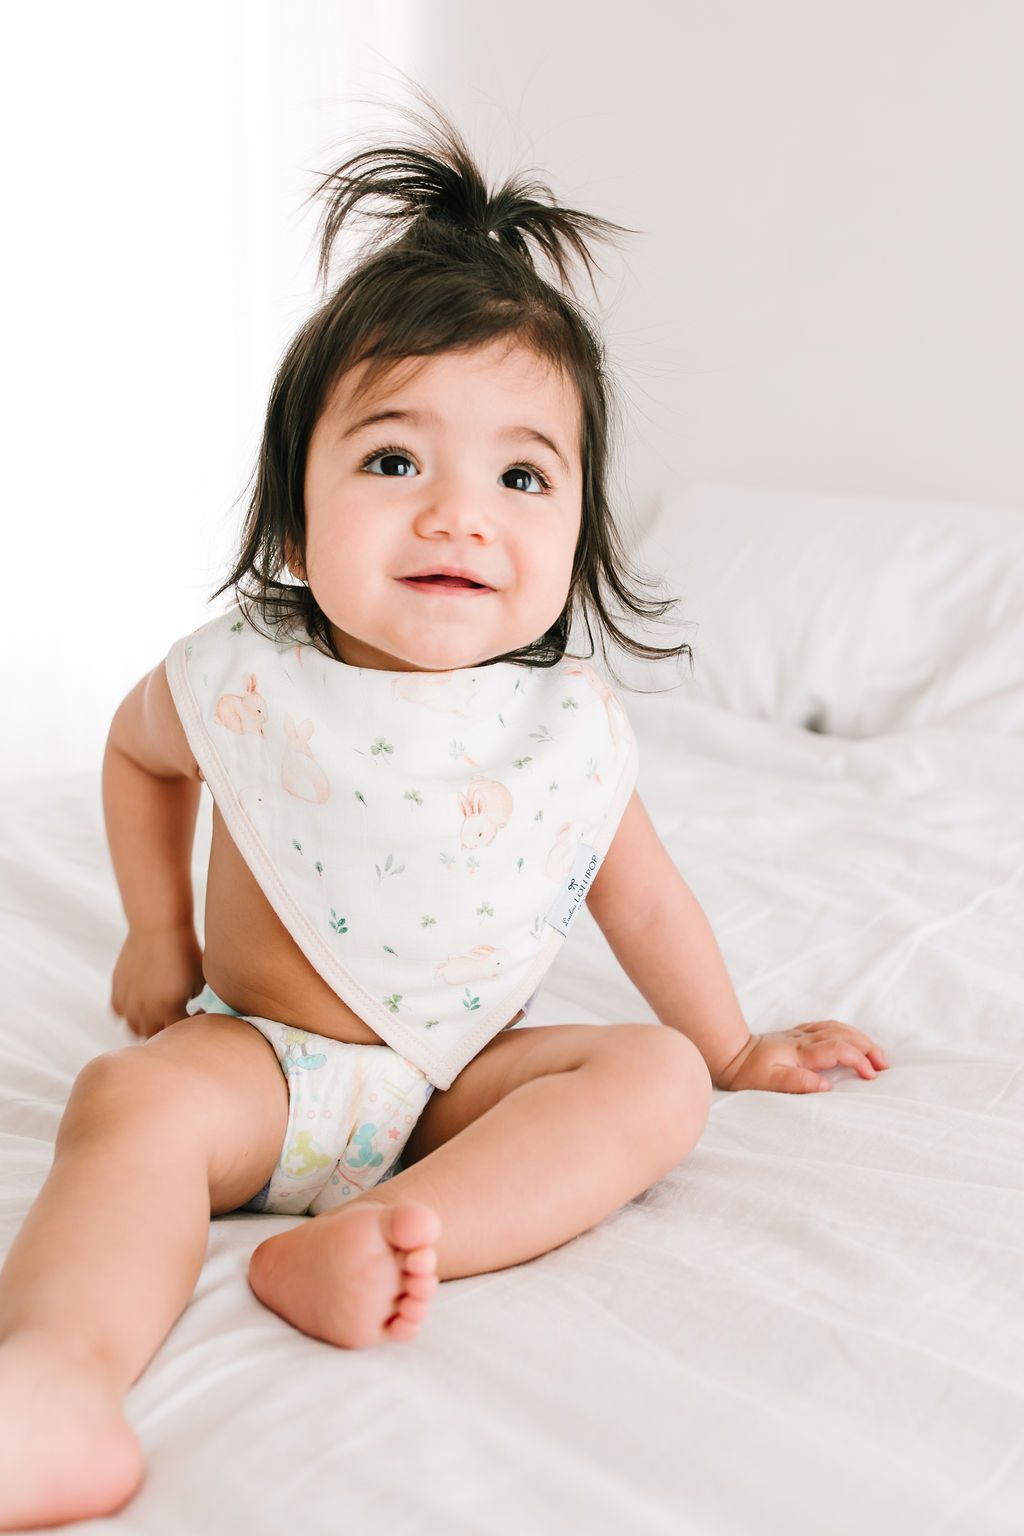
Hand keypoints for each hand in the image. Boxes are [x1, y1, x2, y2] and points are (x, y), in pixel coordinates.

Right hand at [109, 924, 204, 1039]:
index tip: (195, 1014)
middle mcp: (146, 1010)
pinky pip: (119, 1012)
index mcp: (170, 1009)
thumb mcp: (200, 978)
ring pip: (133, 1029)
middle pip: (155, 1038)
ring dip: (146, 1026)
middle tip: (177, 1018)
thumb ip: (198, 1002)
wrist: (158, 924)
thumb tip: (200, 1016)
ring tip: (158, 1015)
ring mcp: (129, 1000)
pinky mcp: (117, 988)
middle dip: (168, 1032)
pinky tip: (140, 1002)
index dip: (190, 1030)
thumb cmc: (185, 949)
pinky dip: (128, 1012)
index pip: (179, 1037)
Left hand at [714, 1020, 888, 1093]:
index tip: (871, 1075)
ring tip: (874, 1053)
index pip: (838, 1049)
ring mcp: (800, 1034)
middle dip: (868, 1047)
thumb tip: (825, 1084)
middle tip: (884, 1065)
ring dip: (859, 1038)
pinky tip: (848, 1038)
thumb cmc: (747, 1073)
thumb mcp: (768, 1083)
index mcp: (800, 1051)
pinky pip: (826, 1027)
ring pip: (837, 1028)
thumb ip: (797, 1081)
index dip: (858, 1060)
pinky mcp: (795, 1035)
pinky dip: (843, 1031)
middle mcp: (803, 1039)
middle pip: (844, 1035)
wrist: (729, 1054)